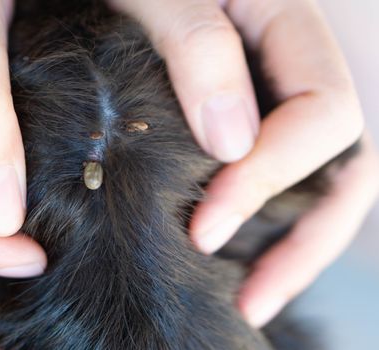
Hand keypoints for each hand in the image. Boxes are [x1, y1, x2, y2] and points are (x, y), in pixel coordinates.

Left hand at [109, 0, 378, 326]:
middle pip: (336, 160)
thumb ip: (194, 44)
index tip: (205, 224)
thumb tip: (232, 143)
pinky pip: (267, 182)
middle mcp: (282, 68)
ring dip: (286, 246)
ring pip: (310, 181)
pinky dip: (257, 227)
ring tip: (247, 299)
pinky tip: (227, 261)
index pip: (323, 110)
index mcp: (283, 22)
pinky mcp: (225, 127)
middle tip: (248, 298)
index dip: (274, 174)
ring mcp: (259, 100)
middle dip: (300, 235)